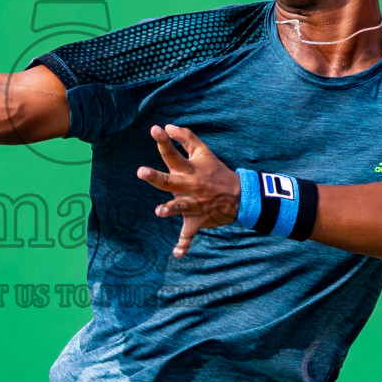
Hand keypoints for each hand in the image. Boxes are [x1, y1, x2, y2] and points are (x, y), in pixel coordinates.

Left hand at [135, 124, 240, 257]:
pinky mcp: (197, 220)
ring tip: (159, 211)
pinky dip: (183, 245)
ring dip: (170, 209)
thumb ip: (186, 138)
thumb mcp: (204, 152)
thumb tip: (167, 126)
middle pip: (169, 181)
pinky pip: (188, 234)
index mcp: (189, 170)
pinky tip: (177, 255)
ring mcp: (193, 204)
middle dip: (156, 177)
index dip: (164, 141)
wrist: (240, 196)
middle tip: (141, 171)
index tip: (155, 129)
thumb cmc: (217, 171)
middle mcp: (189, 186)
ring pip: (179, 208)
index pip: (173, 154)